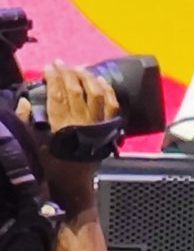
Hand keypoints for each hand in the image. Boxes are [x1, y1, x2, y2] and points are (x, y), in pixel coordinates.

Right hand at [18, 66, 119, 219]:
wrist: (74, 187)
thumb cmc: (51, 168)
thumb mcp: (33, 147)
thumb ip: (26, 123)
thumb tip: (25, 101)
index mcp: (61, 126)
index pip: (58, 95)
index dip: (54, 78)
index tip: (48, 67)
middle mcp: (82, 122)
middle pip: (76, 90)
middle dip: (68, 73)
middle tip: (60, 63)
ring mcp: (98, 124)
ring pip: (96, 93)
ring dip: (87, 77)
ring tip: (78, 68)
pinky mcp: (108, 128)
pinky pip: (112, 104)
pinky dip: (107, 89)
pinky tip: (100, 79)